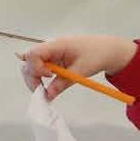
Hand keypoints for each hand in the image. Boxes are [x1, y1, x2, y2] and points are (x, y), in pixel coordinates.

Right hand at [21, 34, 135, 93]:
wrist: (109, 50)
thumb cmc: (98, 54)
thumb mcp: (81, 71)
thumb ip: (62, 83)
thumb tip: (48, 95)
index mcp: (57, 45)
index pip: (33, 54)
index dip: (36, 68)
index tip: (49, 77)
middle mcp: (51, 48)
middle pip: (29, 60)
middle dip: (32, 77)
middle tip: (42, 91)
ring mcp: (52, 53)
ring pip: (33, 65)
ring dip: (35, 78)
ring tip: (46, 90)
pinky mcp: (55, 60)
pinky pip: (41, 66)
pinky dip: (40, 75)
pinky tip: (40, 83)